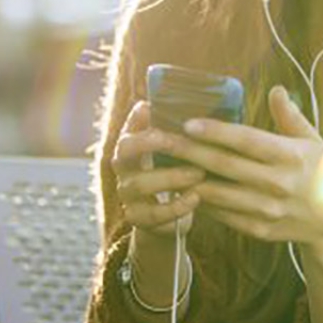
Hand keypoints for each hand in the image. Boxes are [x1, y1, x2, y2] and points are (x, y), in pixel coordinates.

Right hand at [110, 100, 204, 237]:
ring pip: (141, 183)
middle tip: (172, 140)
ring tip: (198, 173)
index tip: (150, 108)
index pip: (128, 126)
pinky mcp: (137, 218)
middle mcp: (123, 168)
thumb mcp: (174, 152)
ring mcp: (127, 194)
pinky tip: (195, 198)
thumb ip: (178, 132)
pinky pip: (154, 213)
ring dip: (171, 177)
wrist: (168, 217)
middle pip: (124, 151)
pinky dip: (176, 206)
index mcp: (131, 146)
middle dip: (148, 143)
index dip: (136, 118)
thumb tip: (200, 104)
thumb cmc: (175, 173)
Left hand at [162, 86, 322, 249]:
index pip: (246, 141)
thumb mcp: (314, 142)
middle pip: (225, 165)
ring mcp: (266, 209)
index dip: (215, 132)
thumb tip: (276, 90)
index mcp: (289, 157)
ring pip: (218, 193)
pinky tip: (184, 188)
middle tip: (162, 139)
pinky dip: (202, 201)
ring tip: (165, 164)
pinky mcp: (258, 229)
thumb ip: (291, 117)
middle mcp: (277, 183)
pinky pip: (223, 214)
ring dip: (189, 179)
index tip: (187, 122)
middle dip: (190, 151)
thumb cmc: (322, 174)